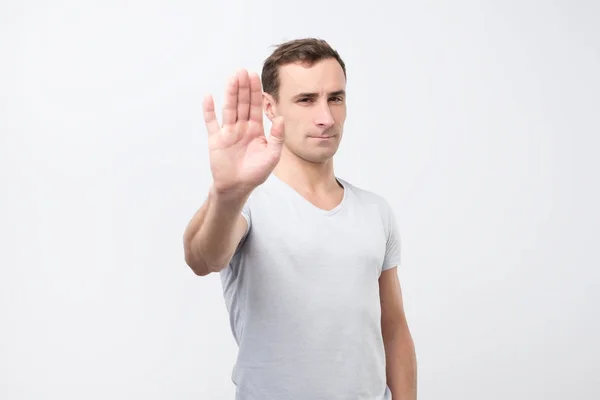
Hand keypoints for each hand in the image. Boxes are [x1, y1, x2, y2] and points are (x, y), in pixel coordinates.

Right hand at [203, 69, 284, 196]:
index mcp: (255, 129)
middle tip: (242, 71)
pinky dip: (209, 110)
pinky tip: (208, 97)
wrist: (237, 187)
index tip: (254, 75)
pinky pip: (211, 123)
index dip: (255, 91)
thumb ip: (277, 137)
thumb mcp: (272, 156)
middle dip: (243, 87)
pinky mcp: (216, 140)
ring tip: (231, 78)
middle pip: (242, 103)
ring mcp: (228, 132)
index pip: (255, 106)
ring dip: (230, 93)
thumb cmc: (256, 173)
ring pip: (229, 109)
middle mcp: (241, 127)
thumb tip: (282, 118)